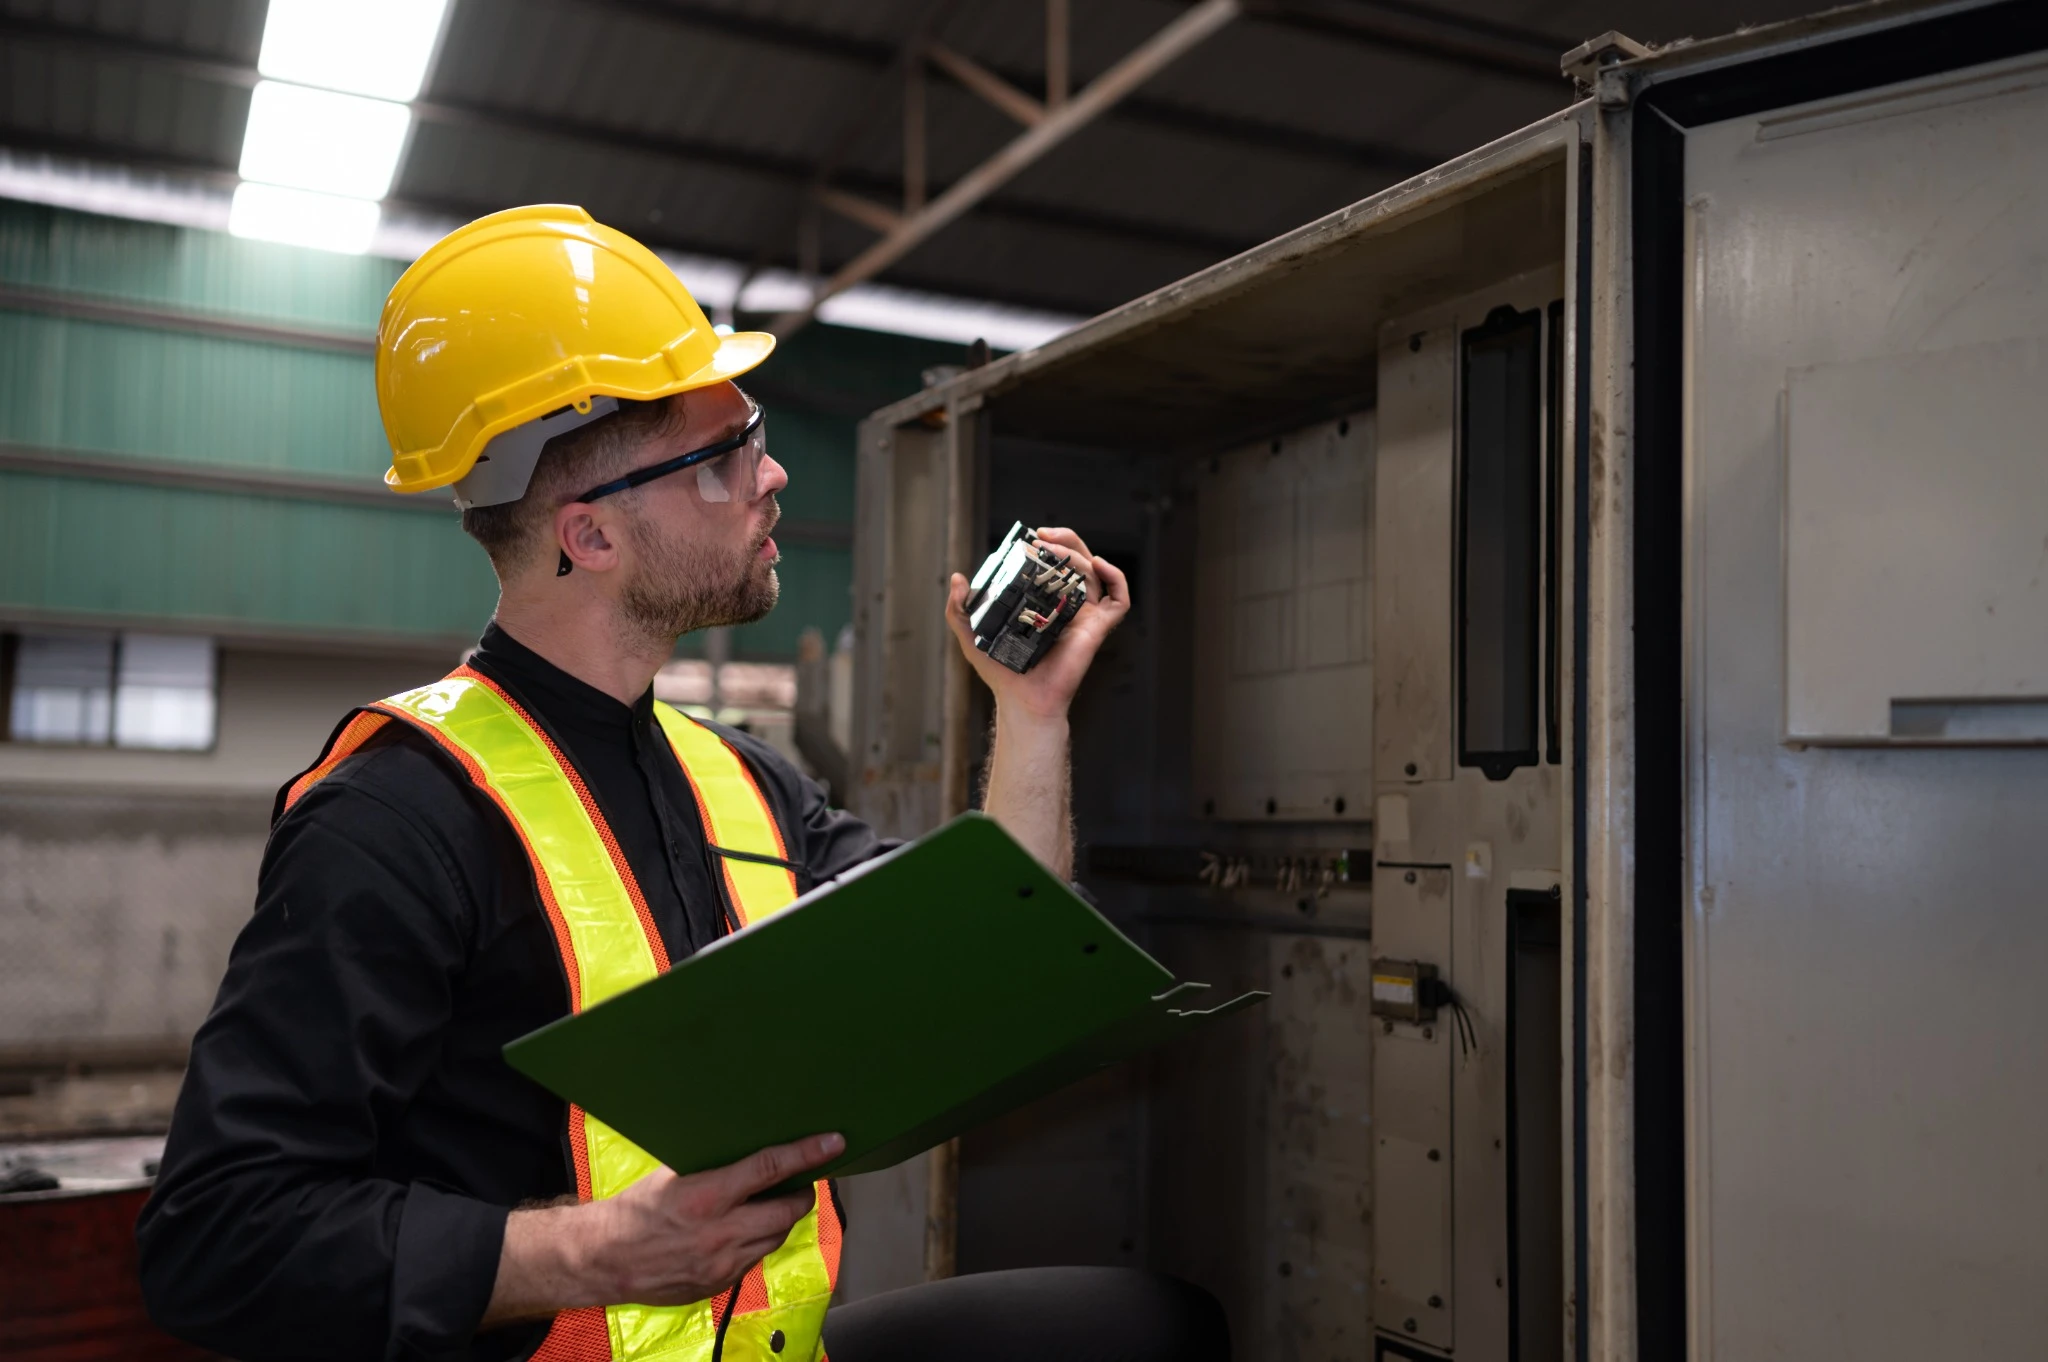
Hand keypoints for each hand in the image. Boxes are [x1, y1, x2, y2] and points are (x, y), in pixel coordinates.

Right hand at [482, 1132, 843, 1323]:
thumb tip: (751, 1151)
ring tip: (773, 1205)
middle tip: (802, 1181)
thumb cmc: (635, 1209)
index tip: (834, 1143)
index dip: (807, 1154)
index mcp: (706, 1196)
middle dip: (801, 1194)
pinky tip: (745, 1231)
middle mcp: (720, 1233)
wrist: (604, 1259)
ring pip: (775, 1239)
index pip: (770, 1168)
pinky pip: (753, 1260)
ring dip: (780, 1221)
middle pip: (786, 1212)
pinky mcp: (718, 1285)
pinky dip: (757, 1242)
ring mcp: (722, 1264)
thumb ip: (714, 1169)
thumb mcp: (673, 1175)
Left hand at [945, 527, 1130, 721]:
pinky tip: (1098, 563)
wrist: (1022, 700)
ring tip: (1052, 549)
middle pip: (1077, 560)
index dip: (1047, 546)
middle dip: (1065, 540)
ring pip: (1093, 571)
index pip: (1052, 565)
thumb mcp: (971, 635)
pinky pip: (1119, 599)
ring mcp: (1084, 615)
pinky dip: (1116, 576)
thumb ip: (959, 609)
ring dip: (1077, 552)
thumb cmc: (1001, 673)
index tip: (1029, 538)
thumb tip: (958, 579)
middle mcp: (1067, 605)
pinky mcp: (1098, 627)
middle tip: (1041, 536)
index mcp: (1043, 603)